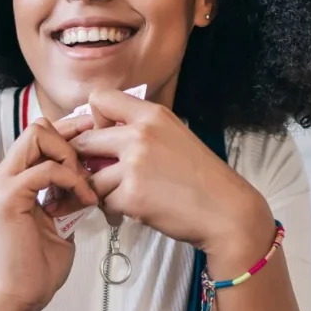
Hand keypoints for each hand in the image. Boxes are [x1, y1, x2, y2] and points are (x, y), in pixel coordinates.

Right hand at [0, 115, 96, 310]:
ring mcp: (4, 182)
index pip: (42, 133)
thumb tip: (94, 176)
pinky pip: (45, 170)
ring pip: (38, 135)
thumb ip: (70, 192)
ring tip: (86, 186)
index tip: (99, 141)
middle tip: (91, 170)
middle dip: (72, 140)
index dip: (72, 131)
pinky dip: (70, 180)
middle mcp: (7, 173)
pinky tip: (84, 201)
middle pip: (39, 126)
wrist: (22, 292)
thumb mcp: (64, 217)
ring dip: (70, 156)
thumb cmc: (41, 262)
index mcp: (17, 176)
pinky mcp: (9, 197)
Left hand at [70, 91, 271, 267]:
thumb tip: (102, 134)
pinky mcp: (131, 196)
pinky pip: (104, 202)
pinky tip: (133, 211)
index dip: (94, 121)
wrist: (226, 211)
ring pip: (91, 178)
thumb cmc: (201, 177)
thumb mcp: (174, 136)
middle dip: (87, 162)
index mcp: (151, 115)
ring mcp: (134, 165)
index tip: (105, 140)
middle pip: (84, 141)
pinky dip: (114, 211)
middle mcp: (139, 134)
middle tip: (102, 176)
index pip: (99, 99)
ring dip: (102, 191)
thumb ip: (141, 130)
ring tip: (122, 198)